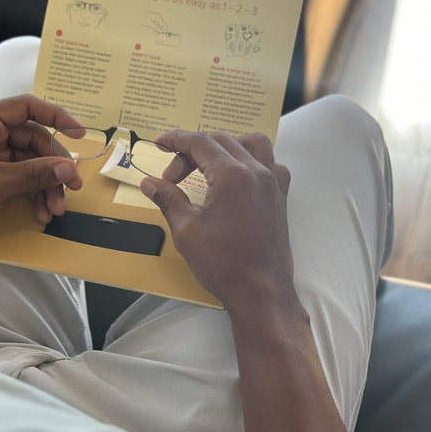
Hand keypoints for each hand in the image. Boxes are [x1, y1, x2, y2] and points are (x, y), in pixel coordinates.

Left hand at [0, 94, 83, 252]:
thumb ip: (34, 174)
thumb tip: (68, 168)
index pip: (26, 107)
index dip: (56, 116)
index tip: (79, 132)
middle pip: (34, 140)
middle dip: (54, 166)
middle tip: (72, 186)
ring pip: (31, 162)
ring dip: (47, 185)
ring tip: (56, 208)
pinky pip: (22, 177)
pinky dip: (34, 193)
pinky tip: (41, 211)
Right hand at [140, 130, 292, 310]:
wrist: (261, 292)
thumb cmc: (225, 265)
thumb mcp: (187, 231)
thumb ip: (168, 200)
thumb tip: (150, 183)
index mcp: (233, 176)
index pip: (201, 142)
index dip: (176, 139)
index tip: (160, 143)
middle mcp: (257, 172)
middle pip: (221, 142)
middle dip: (192, 151)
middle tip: (172, 176)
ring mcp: (274, 183)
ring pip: (251, 144)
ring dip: (225, 146)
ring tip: (206, 166)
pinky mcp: (281, 197)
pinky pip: (269, 163)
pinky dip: (251, 161)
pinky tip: (236, 179)